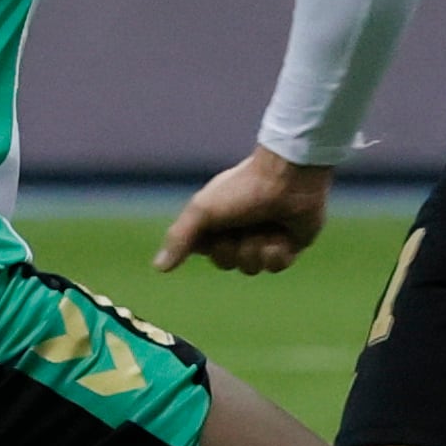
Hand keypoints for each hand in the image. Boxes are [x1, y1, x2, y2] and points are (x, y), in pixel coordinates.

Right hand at [153, 146, 334, 274]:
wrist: (288, 178)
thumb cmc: (243, 189)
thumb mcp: (203, 210)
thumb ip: (179, 238)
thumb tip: (158, 267)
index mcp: (218, 220)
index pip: (205, 251)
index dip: (210, 243)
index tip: (216, 225)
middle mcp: (239, 230)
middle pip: (226, 262)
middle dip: (234, 246)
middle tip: (244, 223)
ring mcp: (264, 238)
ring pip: (252, 267)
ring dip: (257, 247)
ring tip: (267, 225)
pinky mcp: (288, 245)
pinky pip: (276, 266)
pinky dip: (278, 252)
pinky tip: (283, 233)